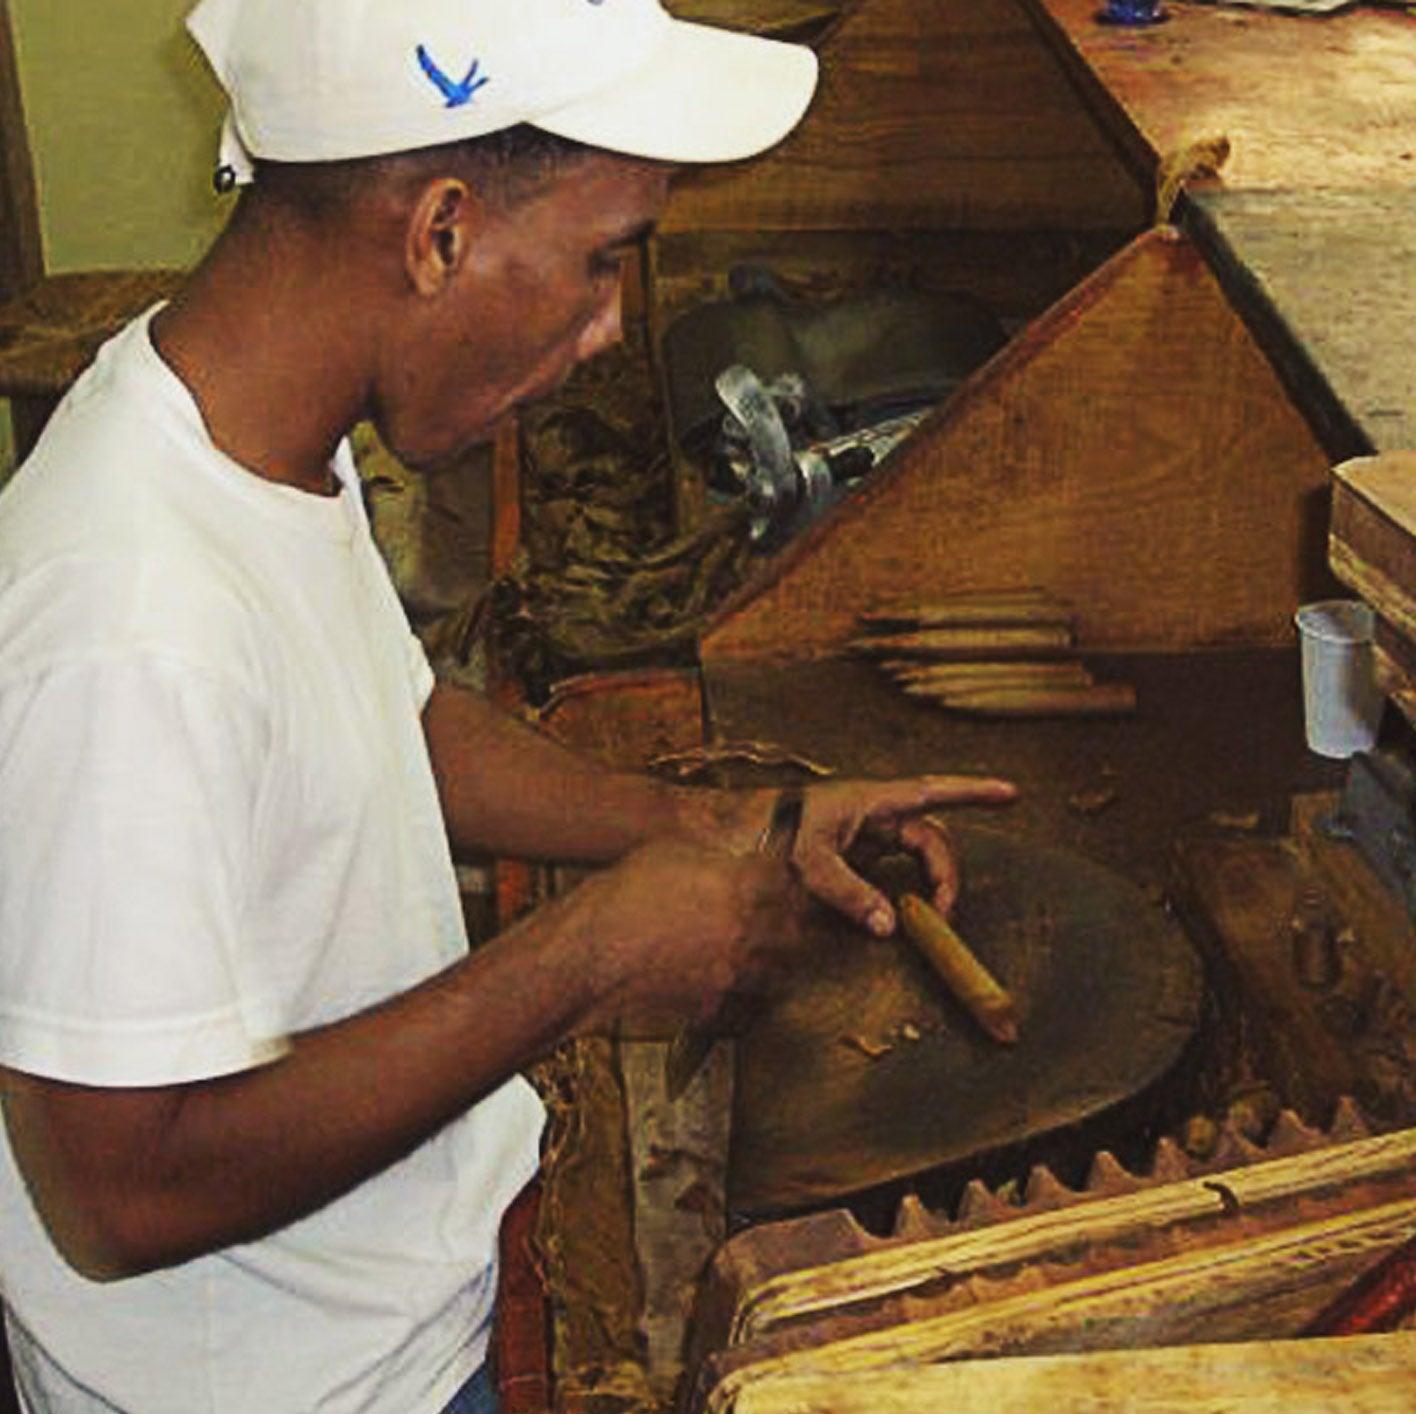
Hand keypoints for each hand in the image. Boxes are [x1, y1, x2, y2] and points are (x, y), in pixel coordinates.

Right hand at [568, 838, 806, 1034]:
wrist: (588, 953)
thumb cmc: (619, 899)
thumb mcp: (669, 854)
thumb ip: (713, 858)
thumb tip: (731, 860)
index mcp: (740, 885)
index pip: (788, 880)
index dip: (785, 879)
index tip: (780, 880)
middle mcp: (746, 930)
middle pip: (796, 927)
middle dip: (790, 920)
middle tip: (776, 916)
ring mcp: (734, 972)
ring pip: (781, 968)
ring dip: (773, 959)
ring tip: (756, 950)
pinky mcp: (717, 1006)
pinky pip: (752, 1004)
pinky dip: (748, 996)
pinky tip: (731, 982)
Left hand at [723, 775, 1016, 936]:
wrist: (749, 832)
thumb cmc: (779, 833)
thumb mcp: (809, 862)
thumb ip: (848, 893)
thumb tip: (889, 926)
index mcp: (873, 801)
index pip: (933, 792)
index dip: (974, 792)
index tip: (1012, 794)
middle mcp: (880, 813)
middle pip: (934, 840)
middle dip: (947, 875)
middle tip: (944, 917)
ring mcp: (874, 831)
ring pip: (922, 854)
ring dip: (933, 884)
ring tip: (933, 918)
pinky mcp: (866, 850)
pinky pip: (904, 867)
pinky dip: (915, 888)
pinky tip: (913, 912)